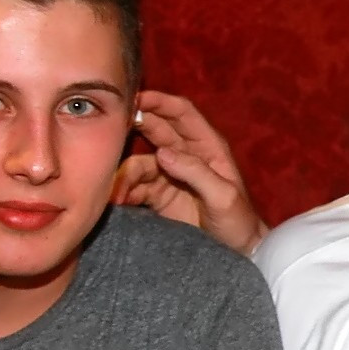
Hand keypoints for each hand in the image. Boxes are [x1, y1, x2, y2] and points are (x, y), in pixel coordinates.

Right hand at [112, 90, 267, 254]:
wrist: (236, 251)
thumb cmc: (239, 221)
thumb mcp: (223, 196)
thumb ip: (196, 172)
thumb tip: (162, 153)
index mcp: (208, 146)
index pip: (181, 113)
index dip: (160, 101)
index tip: (136, 97)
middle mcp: (186, 155)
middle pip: (155, 130)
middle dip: (133, 127)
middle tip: (110, 130)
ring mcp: (170, 175)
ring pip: (139, 162)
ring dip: (125, 174)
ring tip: (117, 191)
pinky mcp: (158, 196)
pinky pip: (134, 188)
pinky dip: (123, 193)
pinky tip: (117, 201)